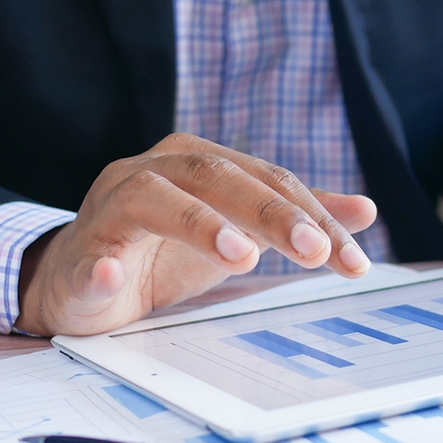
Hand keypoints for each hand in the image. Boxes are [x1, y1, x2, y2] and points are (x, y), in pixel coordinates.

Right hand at [16, 134, 377, 335]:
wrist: (81, 281)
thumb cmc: (163, 251)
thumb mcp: (238, 232)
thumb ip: (294, 217)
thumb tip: (365, 209)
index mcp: (196, 162)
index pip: (266, 180)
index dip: (313, 216)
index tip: (352, 261)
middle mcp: (153, 172)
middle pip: (216, 176)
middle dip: (270, 212)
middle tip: (315, 251)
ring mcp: (109, 209)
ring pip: (151, 198)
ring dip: (197, 223)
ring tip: (241, 255)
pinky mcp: (78, 255)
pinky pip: (86, 257)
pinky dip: (99, 265)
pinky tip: (112, 276)